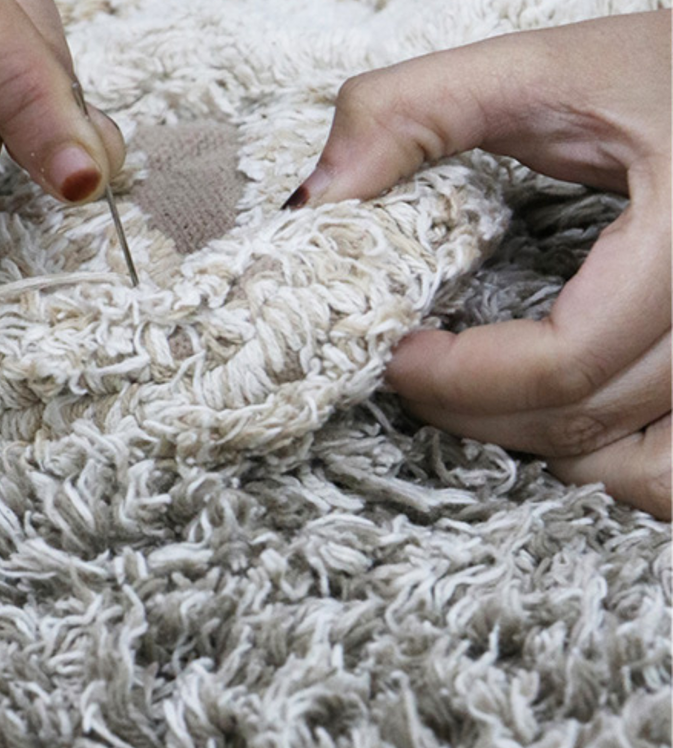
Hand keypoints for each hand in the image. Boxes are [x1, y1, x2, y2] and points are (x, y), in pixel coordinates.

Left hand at [286, 12, 670, 518]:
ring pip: (629, 464)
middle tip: (415, 373)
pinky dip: (607, 466)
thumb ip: (417, 114)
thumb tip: (315, 200)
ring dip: (534, 441)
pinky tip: (558, 413)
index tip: (396, 354)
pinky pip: (668, 471)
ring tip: (480, 391)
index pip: (562, 361)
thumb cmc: (669, 74)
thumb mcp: (547, 72)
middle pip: (581, 418)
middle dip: (473, 410)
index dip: (457, 377)